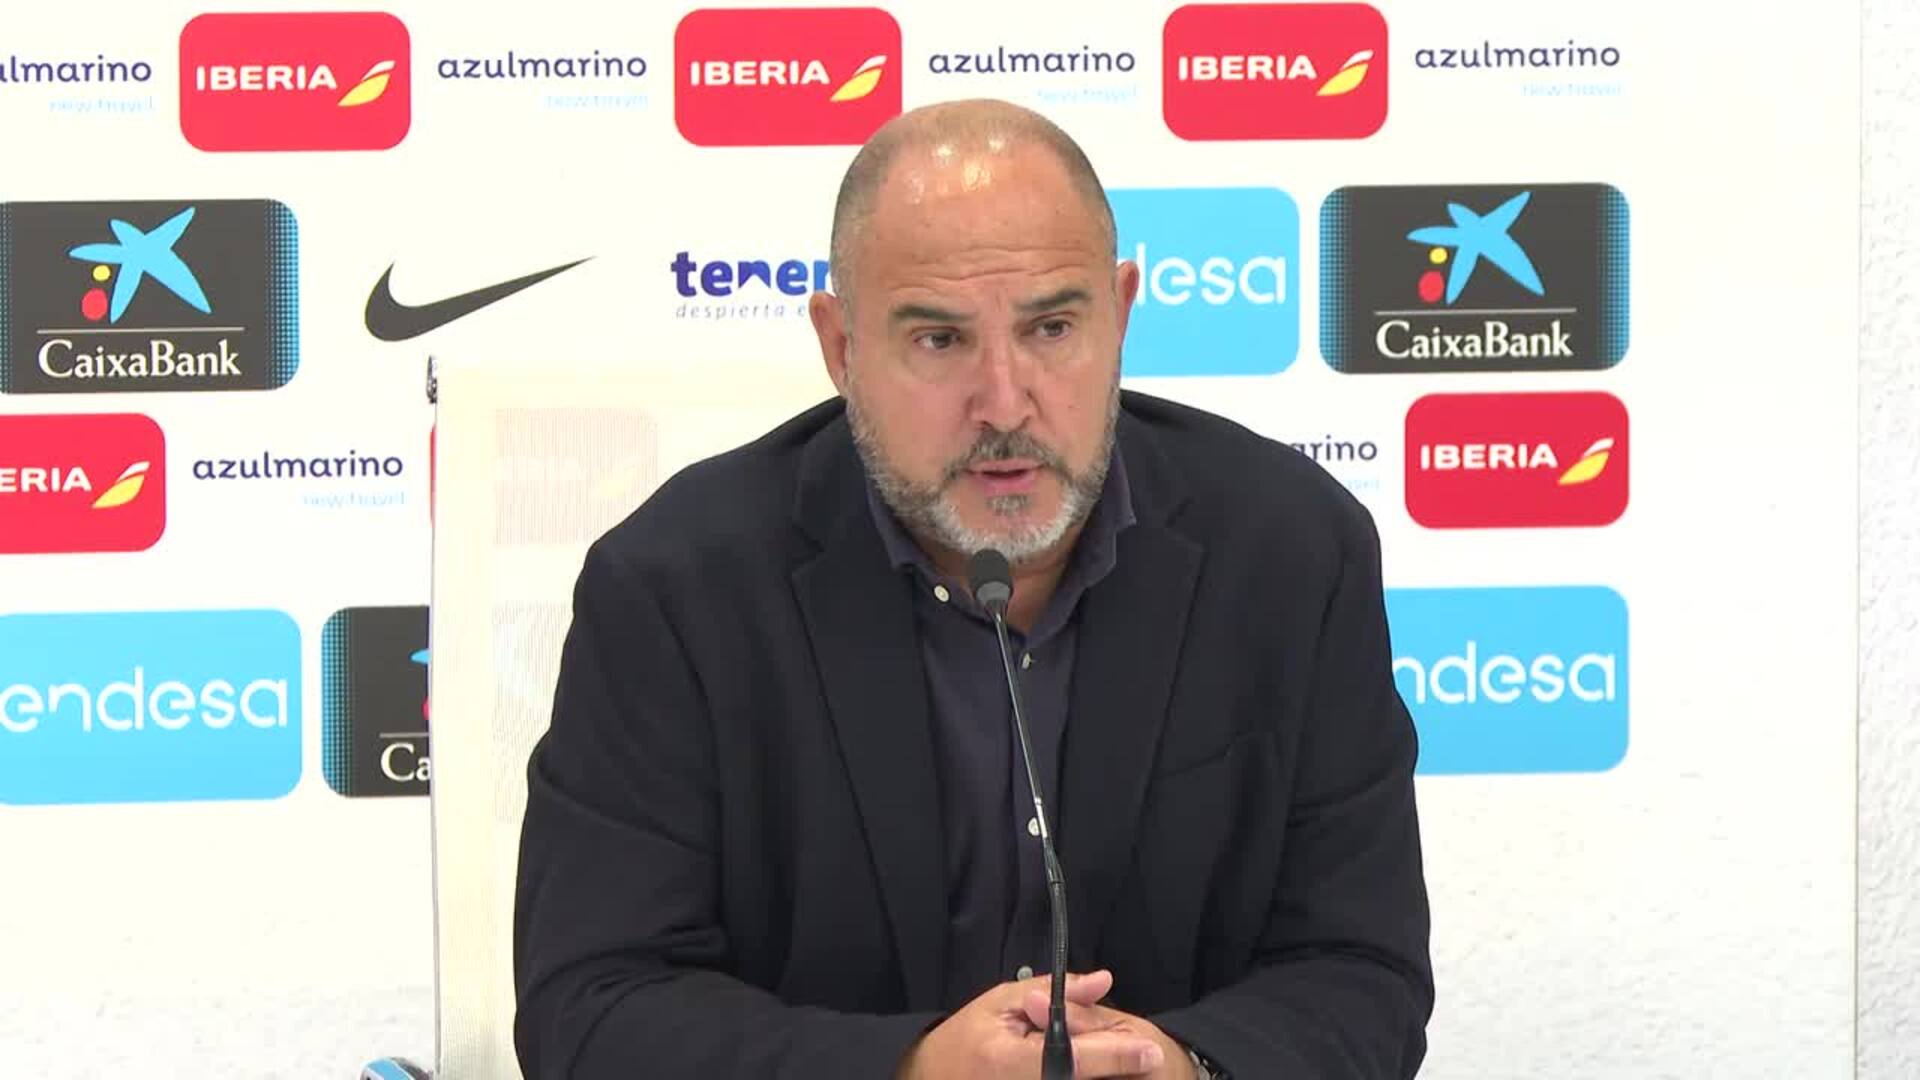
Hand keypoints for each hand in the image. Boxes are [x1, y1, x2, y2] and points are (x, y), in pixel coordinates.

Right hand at [896, 969, 1170, 1078]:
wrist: (934, 1079)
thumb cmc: (967, 1038)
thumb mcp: (1002, 1001)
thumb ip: (1054, 992)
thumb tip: (1104, 982)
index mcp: (1008, 1060)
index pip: (1074, 1058)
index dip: (1116, 1056)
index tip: (1151, 1051)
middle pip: (1083, 1079)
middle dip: (1116, 1067)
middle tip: (1142, 1057)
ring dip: (1105, 1074)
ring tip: (1120, 1062)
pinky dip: (1086, 1077)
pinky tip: (1095, 1069)